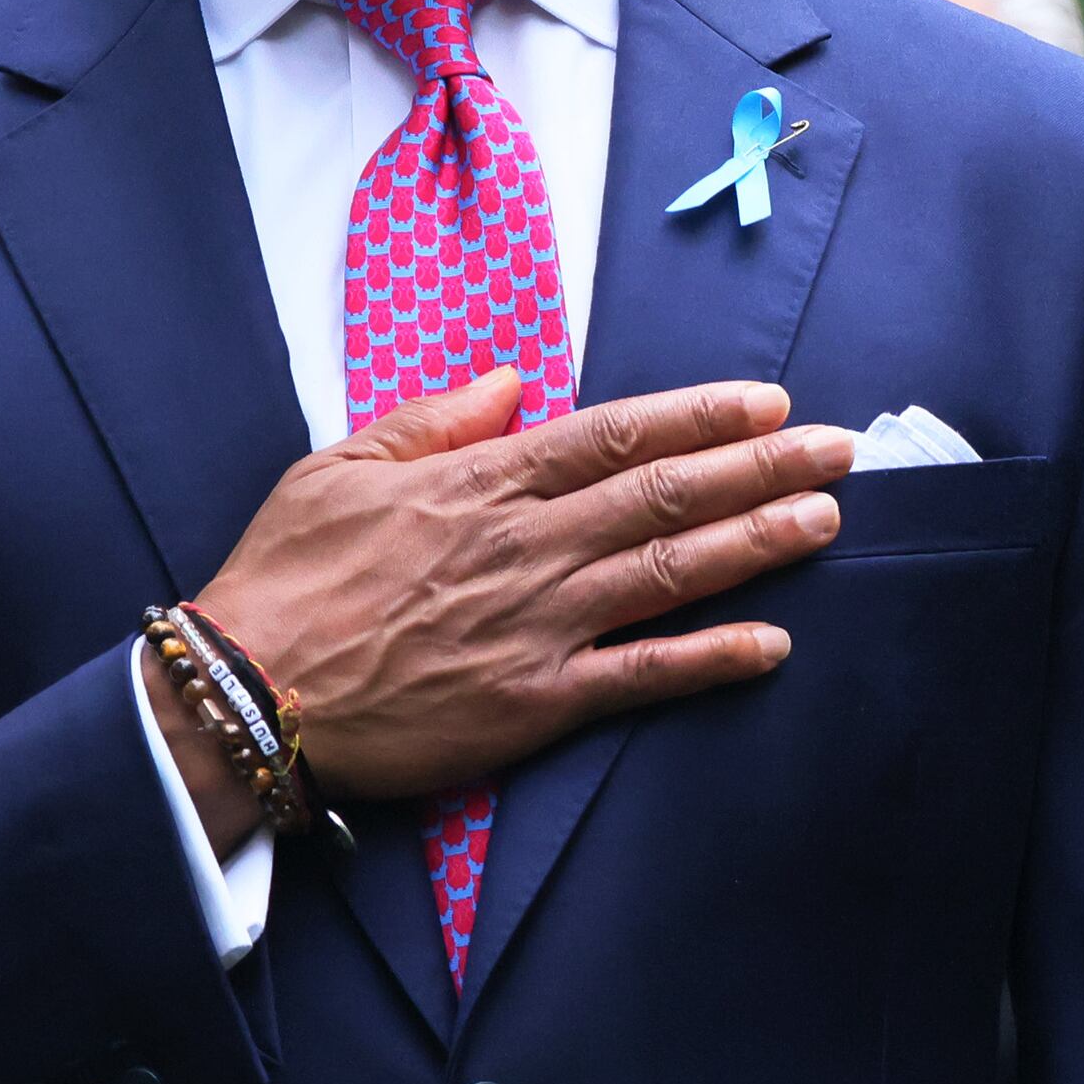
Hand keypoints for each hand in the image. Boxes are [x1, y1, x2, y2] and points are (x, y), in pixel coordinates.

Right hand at [153, 370, 853, 844]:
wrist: (243, 693)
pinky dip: (710, 660)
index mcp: (482, 483)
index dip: (701, 418)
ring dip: (757, 543)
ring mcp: (537, 624)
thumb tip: (511, 381)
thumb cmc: (283, 578)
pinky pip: (641, 676)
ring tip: (826, 519)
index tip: (769, 403)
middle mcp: (526, 547)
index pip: (616, 436)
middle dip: (761, 468)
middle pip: (666, 496)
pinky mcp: (535, 702)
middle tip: (840, 451)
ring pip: (671, 573)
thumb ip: (433, 422)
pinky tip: (771, 644)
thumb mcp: (338, 468)